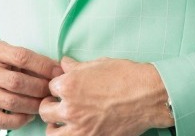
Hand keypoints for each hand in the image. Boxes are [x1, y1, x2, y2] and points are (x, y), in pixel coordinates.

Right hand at [0, 39, 62, 130]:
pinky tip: (29, 116)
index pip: (22, 57)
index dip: (43, 66)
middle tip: (53, 91)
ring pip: (12, 102)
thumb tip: (57, 70)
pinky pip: (2, 120)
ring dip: (33, 105)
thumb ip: (27, 59)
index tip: (58, 73)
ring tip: (44, 104)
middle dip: (40, 88)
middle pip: (17, 82)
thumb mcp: (5, 53)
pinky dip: (19, 120)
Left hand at [39, 56, 172, 135]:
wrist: (148, 97)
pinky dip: (71, 135)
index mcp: (69, 85)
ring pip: (52, 132)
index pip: (51, 86)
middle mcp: (70, 108)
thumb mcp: (99, 64)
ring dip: (54, 126)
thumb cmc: (127, 77)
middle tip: (57, 105)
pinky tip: (76, 131)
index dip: (59, 86)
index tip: (64, 88)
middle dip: (50, 106)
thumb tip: (65, 64)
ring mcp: (80, 128)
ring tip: (61, 123)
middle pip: (46, 110)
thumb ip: (77, 67)